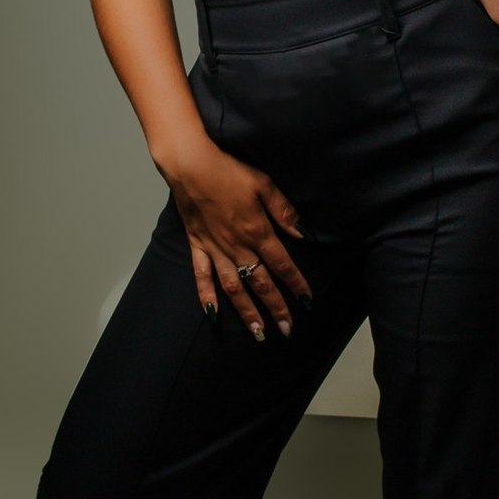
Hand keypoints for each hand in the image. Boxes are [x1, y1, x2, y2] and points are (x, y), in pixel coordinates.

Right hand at [166, 144, 313, 339]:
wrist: (190, 166)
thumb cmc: (228, 171)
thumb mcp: (263, 184)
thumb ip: (283, 210)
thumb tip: (301, 233)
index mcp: (257, 232)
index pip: (283, 265)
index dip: (297, 285)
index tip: (307, 302)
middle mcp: (238, 246)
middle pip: (260, 284)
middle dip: (276, 308)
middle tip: (287, 330)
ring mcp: (216, 249)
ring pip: (233, 287)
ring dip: (246, 311)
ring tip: (257, 332)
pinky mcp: (197, 246)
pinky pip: (202, 276)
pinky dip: (206, 296)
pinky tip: (212, 314)